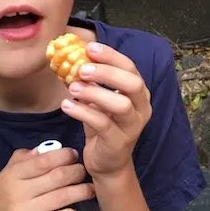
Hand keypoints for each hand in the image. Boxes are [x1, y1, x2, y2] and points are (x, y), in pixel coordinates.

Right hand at [0, 147, 94, 210]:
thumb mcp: (3, 178)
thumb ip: (21, 161)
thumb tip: (43, 149)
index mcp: (12, 176)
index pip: (43, 161)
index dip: (63, 156)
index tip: (74, 156)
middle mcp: (17, 192)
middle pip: (57, 177)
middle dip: (76, 172)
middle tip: (85, 173)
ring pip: (60, 197)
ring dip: (80, 192)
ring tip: (90, 190)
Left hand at [61, 42, 151, 178]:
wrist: (108, 163)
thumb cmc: (103, 126)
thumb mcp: (98, 101)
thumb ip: (89, 82)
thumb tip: (68, 57)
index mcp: (139, 93)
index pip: (130, 68)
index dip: (111, 56)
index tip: (90, 47)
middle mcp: (142, 108)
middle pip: (132, 84)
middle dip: (107, 73)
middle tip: (82, 68)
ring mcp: (133, 126)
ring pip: (120, 105)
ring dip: (95, 93)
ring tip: (73, 88)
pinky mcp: (119, 142)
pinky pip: (103, 124)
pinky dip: (83, 112)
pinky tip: (67, 106)